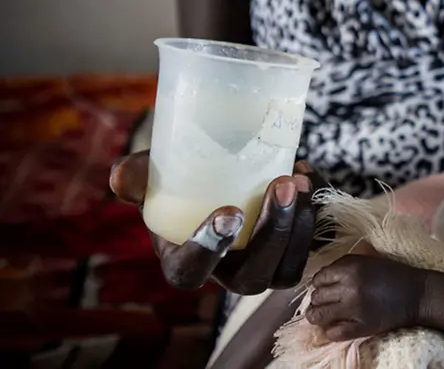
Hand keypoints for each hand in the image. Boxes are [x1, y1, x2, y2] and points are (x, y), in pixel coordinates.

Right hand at [109, 150, 317, 293]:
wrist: (217, 174)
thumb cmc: (179, 180)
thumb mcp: (153, 175)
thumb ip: (137, 176)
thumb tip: (121, 176)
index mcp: (184, 261)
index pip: (192, 272)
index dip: (209, 249)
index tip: (228, 213)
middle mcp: (226, 274)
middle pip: (253, 276)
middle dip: (272, 232)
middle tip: (281, 185)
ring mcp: (262, 267)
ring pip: (288, 268)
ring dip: (300, 227)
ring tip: (299, 180)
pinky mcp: (291, 253)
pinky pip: (312, 247)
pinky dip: (316, 213)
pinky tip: (309, 174)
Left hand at [306, 254, 425, 340]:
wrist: (418, 294)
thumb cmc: (393, 274)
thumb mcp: (367, 261)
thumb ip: (344, 266)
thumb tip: (321, 279)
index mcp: (351, 267)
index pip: (318, 278)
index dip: (319, 284)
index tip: (326, 288)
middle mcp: (349, 287)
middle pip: (316, 297)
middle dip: (318, 300)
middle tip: (327, 303)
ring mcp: (354, 308)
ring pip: (318, 315)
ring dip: (318, 316)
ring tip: (325, 316)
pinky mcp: (362, 327)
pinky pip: (333, 333)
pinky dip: (331, 332)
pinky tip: (336, 327)